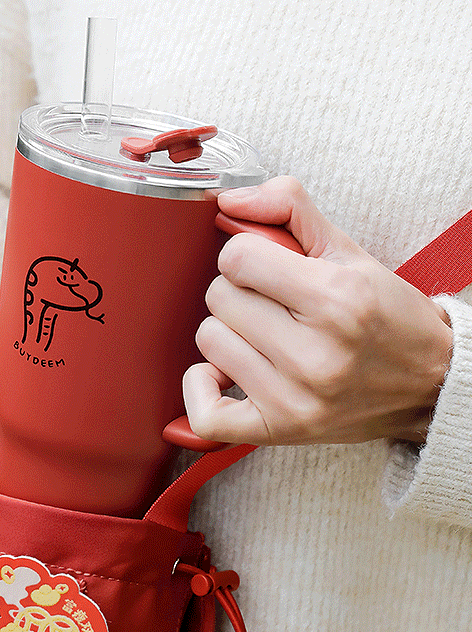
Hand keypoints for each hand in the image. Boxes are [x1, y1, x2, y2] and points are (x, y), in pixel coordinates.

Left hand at [183, 178, 452, 447]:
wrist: (429, 384)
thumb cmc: (387, 317)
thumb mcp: (348, 250)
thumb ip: (288, 207)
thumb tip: (228, 201)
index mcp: (336, 299)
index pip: (237, 257)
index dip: (249, 254)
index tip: (269, 267)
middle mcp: (315, 354)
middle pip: (219, 297)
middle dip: (242, 290)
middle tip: (274, 302)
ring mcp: (296, 397)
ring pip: (210, 340)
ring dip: (230, 333)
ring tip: (266, 335)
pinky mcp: (281, 430)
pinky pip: (206, 415)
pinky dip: (202, 389)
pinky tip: (222, 373)